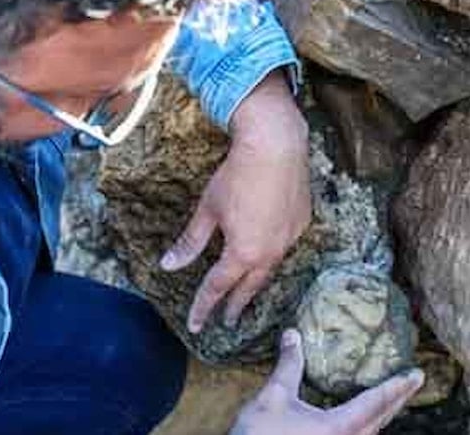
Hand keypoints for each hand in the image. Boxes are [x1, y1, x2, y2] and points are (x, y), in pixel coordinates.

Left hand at [159, 70, 311, 332]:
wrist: (277, 145)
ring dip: (255, 285)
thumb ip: (191, 242)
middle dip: (235, 306)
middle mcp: (270, 253)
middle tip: (226, 321)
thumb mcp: (208, 210)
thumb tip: (169, 265)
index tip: (196, 325)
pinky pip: (284, 250)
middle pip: (249, 288)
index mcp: (243, 253)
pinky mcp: (301, 224)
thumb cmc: (238, 175)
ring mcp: (289, 240)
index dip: (204, 306)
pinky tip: (266, 256)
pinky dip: (271, 259)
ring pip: (270, 271)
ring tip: (246, 295)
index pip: (218, 288)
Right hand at [232, 330, 423, 434]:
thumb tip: (292, 334)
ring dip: (382, 415)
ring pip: (371, 433)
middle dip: (397, 400)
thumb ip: (288, 366)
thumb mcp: (273, 398)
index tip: (416, 375)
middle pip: (381, 420)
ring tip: (389, 399)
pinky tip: (360, 421)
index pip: (378, 401)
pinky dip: (366, 426)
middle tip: (411, 382)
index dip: (398, 386)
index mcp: (340, 428)